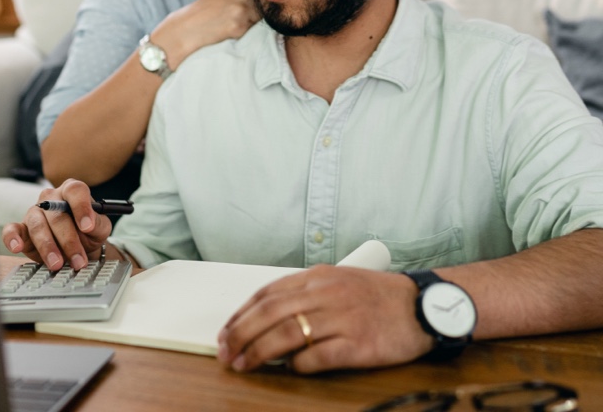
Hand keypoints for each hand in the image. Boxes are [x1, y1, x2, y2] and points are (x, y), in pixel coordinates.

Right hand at [2, 179, 111, 270]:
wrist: (77, 248)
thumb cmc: (88, 233)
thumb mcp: (100, 227)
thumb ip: (97, 223)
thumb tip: (88, 224)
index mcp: (71, 191)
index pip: (75, 190)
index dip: (81, 207)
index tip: (88, 227)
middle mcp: (51, 198)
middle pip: (57, 215)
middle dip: (69, 240)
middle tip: (78, 260)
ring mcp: (34, 211)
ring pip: (38, 226)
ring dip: (48, 247)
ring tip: (57, 264)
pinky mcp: (22, 228)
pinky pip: (12, 229)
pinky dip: (12, 238)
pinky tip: (17, 247)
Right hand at [153, 0, 258, 67]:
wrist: (184, 30)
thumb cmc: (204, 15)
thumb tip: (271, 0)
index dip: (266, 0)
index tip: (261, 7)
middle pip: (268, 6)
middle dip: (261, 14)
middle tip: (239, 19)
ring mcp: (242, 9)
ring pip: (262, 20)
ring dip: (253, 25)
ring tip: (231, 25)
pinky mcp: (239, 26)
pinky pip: (253, 32)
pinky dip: (245, 34)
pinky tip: (228, 32)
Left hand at [216, 266, 431, 372]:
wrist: (421, 305)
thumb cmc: (376, 295)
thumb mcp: (337, 281)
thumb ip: (304, 294)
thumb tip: (268, 317)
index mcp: (317, 276)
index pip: (267, 293)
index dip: (241, 313)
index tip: (226, 330)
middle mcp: (325, 293)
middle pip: (270, 312)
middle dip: (241, 333)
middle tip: (225, 352)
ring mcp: (342, 318)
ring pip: (287, 333)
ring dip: (260, 351)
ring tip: (244, 364)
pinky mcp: (358, 344)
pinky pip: (319, 356)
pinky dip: (298, 364)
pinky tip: (289, 369)